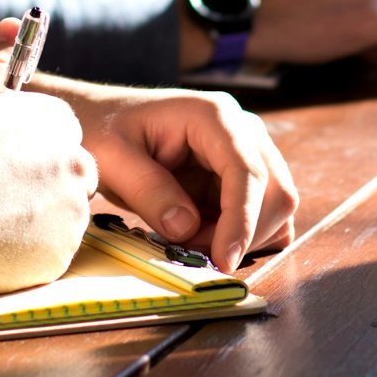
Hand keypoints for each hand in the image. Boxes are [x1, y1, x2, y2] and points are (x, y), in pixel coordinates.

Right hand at [0, 19, 96, 295]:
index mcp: (57, 121)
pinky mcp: (60, 255)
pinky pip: (50, 253)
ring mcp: (72, 212)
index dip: (27, 150)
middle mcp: (75, 163)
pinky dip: (26, 252)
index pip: (60, 135)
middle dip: (39, 185)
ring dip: (34, 219)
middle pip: (69, 175)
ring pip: (61, 216)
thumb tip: (14, 23)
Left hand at [48, 83, 298, 272]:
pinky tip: (206, 238)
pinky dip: (243, 236)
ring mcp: (247, 152)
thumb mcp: (112, 159)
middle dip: (243, 233)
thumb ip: (149, 191)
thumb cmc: (103, 130)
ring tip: (191, 241)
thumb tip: (186, 228)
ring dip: (242, 237)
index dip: (242, 220)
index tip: (223, 260)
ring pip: (275, 206)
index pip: (247, 171)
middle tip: (193, 253)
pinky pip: (262, 213)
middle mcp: (242, 130)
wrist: (101, 120)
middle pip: (275, 190)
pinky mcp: (241, 176)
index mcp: (213, 116)